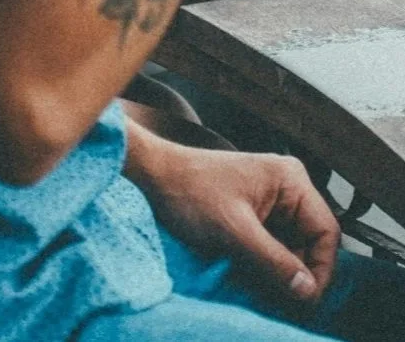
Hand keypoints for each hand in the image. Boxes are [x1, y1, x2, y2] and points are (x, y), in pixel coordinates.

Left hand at [127, 131, 339, 302]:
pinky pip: (273, 248)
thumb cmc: (189, 192)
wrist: (153, 178)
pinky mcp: (255, 215)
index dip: (320, 270)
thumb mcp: (234, 231)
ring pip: (291, 250)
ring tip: (260, 288)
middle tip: (280, 301)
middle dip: (296, 274)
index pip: (326, 232)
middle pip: (310, 244)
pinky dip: (265, 267)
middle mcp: (286, 188)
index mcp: (290, 180)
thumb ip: (274, 261)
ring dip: (279, 274)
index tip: (305, 299)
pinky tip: (250, 277)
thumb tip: (308, 291)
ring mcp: (271, 202)